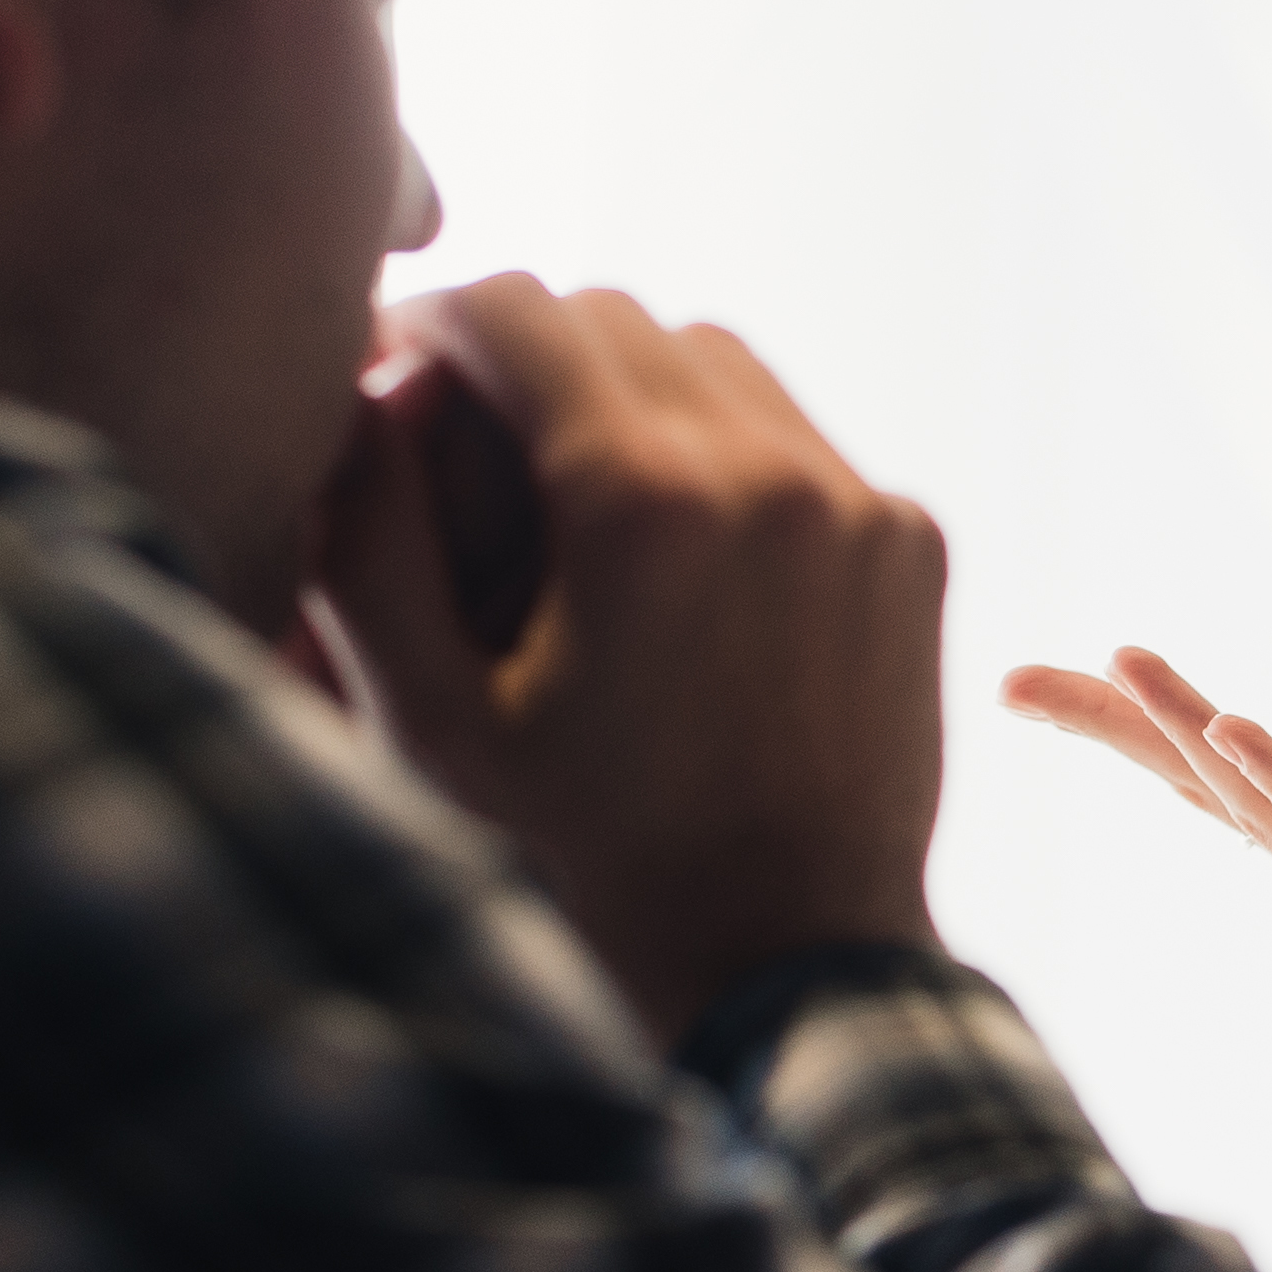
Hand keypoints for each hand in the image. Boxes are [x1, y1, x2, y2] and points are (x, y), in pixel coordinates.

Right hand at [311, 274, 944, 1043]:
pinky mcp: (911, 544)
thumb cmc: (581, 862)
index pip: (518, 310)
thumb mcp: (430, 718)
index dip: (432, 319)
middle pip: (617, 319)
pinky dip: (728, 457)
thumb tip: (360, 388)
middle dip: (529, 353)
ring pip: (717, 362)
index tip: (391, 367)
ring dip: (632, 391)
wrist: (786, 961)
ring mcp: (856, 502)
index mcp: (639, 497)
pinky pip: (799, 440)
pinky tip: (678, 547)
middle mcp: (765, 471)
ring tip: (569, 481)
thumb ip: (370, 538)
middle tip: (465, 425)